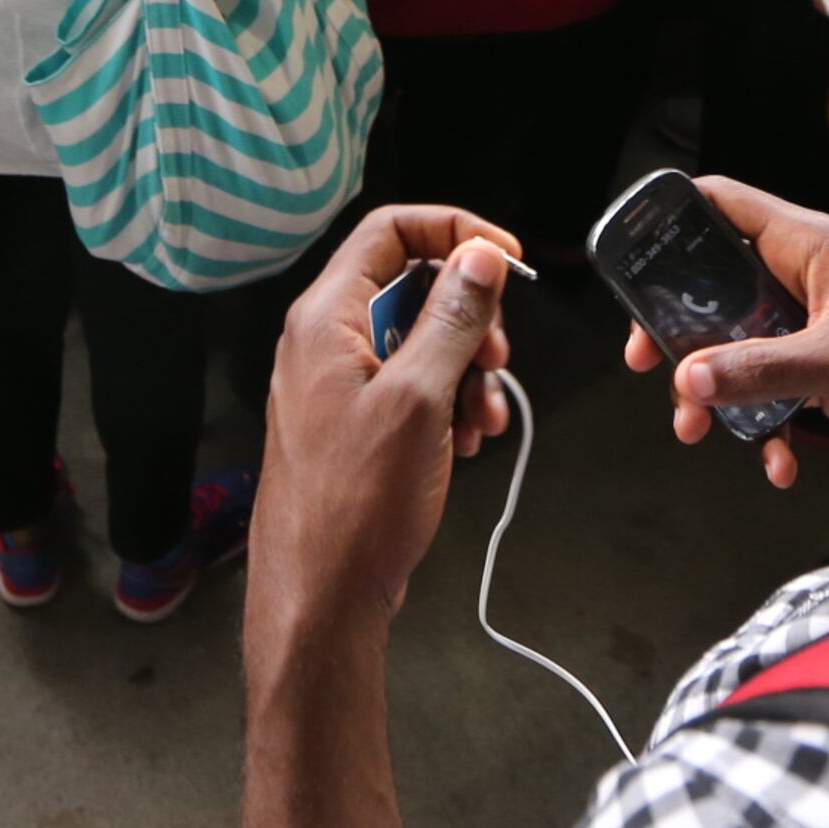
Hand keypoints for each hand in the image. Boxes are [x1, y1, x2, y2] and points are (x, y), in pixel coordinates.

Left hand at [251, 207, 521, 651]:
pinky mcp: (356, 424)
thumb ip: (452, 319)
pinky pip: (413, 388)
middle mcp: (327, 341)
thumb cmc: (357, 504)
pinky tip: (468, 442)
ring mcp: (340, 384)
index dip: (455, 232)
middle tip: (497, 362)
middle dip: (470, 318)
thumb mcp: (420, 400)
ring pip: (422, 342)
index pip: (391, 230)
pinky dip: (450, 405)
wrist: (321, 597)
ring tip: (483, 421)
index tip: (507, 260)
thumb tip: (479, 256)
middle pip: (414, 286)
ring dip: (467, 372)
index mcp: (327, 318)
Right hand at [619, 176, 828, 490]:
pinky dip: (760, 425)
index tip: (630, 254)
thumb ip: (763, 369)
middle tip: (644, 361)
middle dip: (677, 329)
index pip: (723, 203)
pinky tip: (776, 462)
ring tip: (694, 429)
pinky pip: (763, 389)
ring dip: (709, 389)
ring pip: (730, 344)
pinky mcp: (815, 369)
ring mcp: (805, 325)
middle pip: (711, 284)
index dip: (672, 217)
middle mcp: (800, 277)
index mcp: (808, 246)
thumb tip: (689, 377)